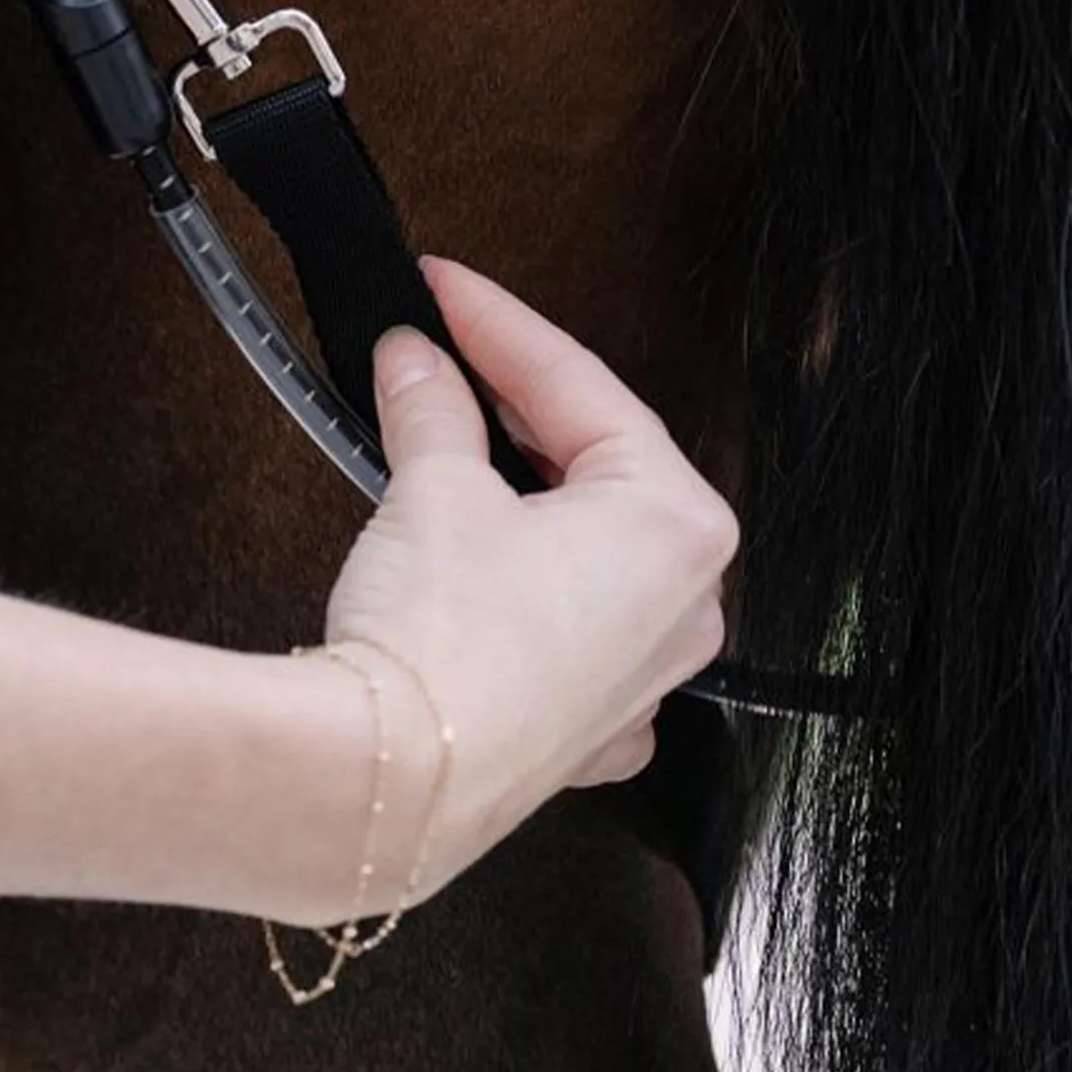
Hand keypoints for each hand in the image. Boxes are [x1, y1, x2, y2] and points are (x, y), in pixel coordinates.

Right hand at [323, 257, 735, 899]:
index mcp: (675, 524)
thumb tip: (416, 359)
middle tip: (443, 347)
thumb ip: (434, 406)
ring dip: (522, 486)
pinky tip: (479, 554)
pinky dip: (527, 578)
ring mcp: (644, 672)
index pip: (578, 386)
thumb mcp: (434, 489)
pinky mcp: (590, 723)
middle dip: (512, 404)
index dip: (497, 324)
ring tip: (447, 431)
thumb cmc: (437, 644)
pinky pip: (572, 623)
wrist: (386, 784)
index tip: (445, 287)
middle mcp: (685, 601)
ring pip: (588, 542)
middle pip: (595, 462)